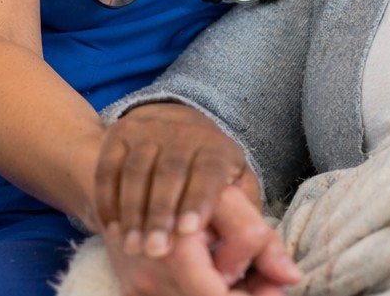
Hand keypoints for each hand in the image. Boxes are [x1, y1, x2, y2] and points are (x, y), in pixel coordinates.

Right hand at [94, 102, 259, 257]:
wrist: (170, 124)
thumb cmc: (211, 171)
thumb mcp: (237, 185)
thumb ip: (251, 220)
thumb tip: (280, 264)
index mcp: (216, 146)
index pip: (208, 170)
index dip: (198, 199)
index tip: (188, 230)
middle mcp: (182, 132)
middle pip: (170, 173)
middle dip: (161, 213)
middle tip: (156, 251)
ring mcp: (147, 131)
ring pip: (137, 171)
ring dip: (133, 211)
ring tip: (132, 246)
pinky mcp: (119, 135)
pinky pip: (109, 168)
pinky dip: (108, 199)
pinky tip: (111, 228)